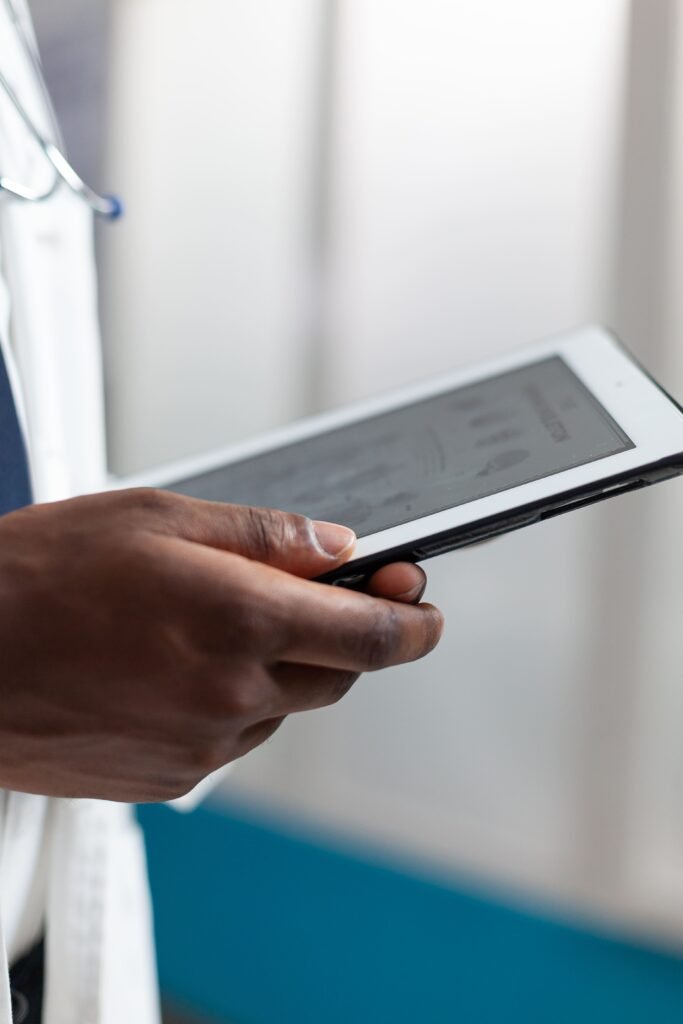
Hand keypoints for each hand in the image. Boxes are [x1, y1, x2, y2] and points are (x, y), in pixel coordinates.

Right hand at [0, 489, 441, 801]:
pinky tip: (175, 664)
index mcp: (240, 620)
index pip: (373, 636)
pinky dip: (231, 699)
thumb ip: (263, 535)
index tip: (425, 608)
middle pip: (338, 675)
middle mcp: (231, 694)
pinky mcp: (168, 778)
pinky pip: (232, 737)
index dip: (414, 623)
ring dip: (276, 665)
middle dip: (343, 635)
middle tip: (313, 594)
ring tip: (206, 621)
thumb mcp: (156, 518)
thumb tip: (335, 549)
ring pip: (282, 704)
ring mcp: (200, 746)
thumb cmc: (38, 579)